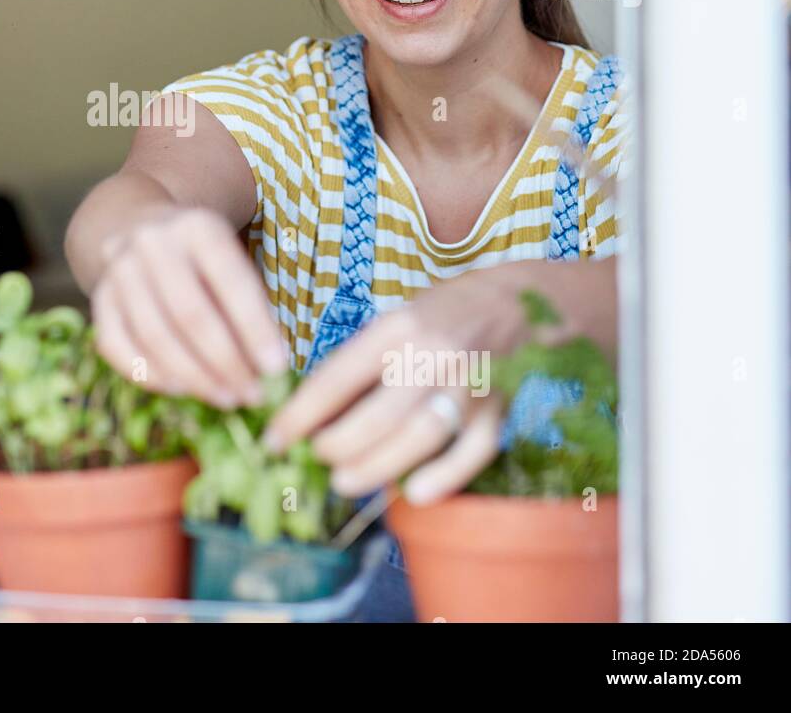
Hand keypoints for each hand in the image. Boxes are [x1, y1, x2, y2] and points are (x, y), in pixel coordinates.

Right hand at [90, 205, 288, 407]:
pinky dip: (150, 374)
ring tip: (226, 397)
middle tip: (252, 394)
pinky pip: (117, 346)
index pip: (230, 282)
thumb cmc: (204, 259)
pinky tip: (181, 390)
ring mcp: (119, 270)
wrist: (141, 227)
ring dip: (194, 377)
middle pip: (189, 314)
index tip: (277, 368)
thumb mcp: (234, 263)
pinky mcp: (99, 298)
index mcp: (197, 227)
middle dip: (225, 362)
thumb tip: (268, 368)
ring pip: (154, 335)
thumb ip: (251, 307)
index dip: (255, 328)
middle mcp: (152, 243)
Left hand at [264, 267, 529, 503]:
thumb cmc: (441, 313)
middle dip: (336, 445)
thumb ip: (360, 362)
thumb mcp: (394, 320)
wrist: (519, 299)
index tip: (274, 438)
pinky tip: (415, 493)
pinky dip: (445, 477)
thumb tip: (311, 412)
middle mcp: (433, 355)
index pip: (338, 378)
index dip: (300, 414)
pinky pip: (472, 451)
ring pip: (420, 436)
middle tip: (315, 458)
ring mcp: (469, 385)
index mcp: (397, 328)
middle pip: (378, 415)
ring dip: (376, 466)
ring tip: (345, 481)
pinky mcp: (499, 410)